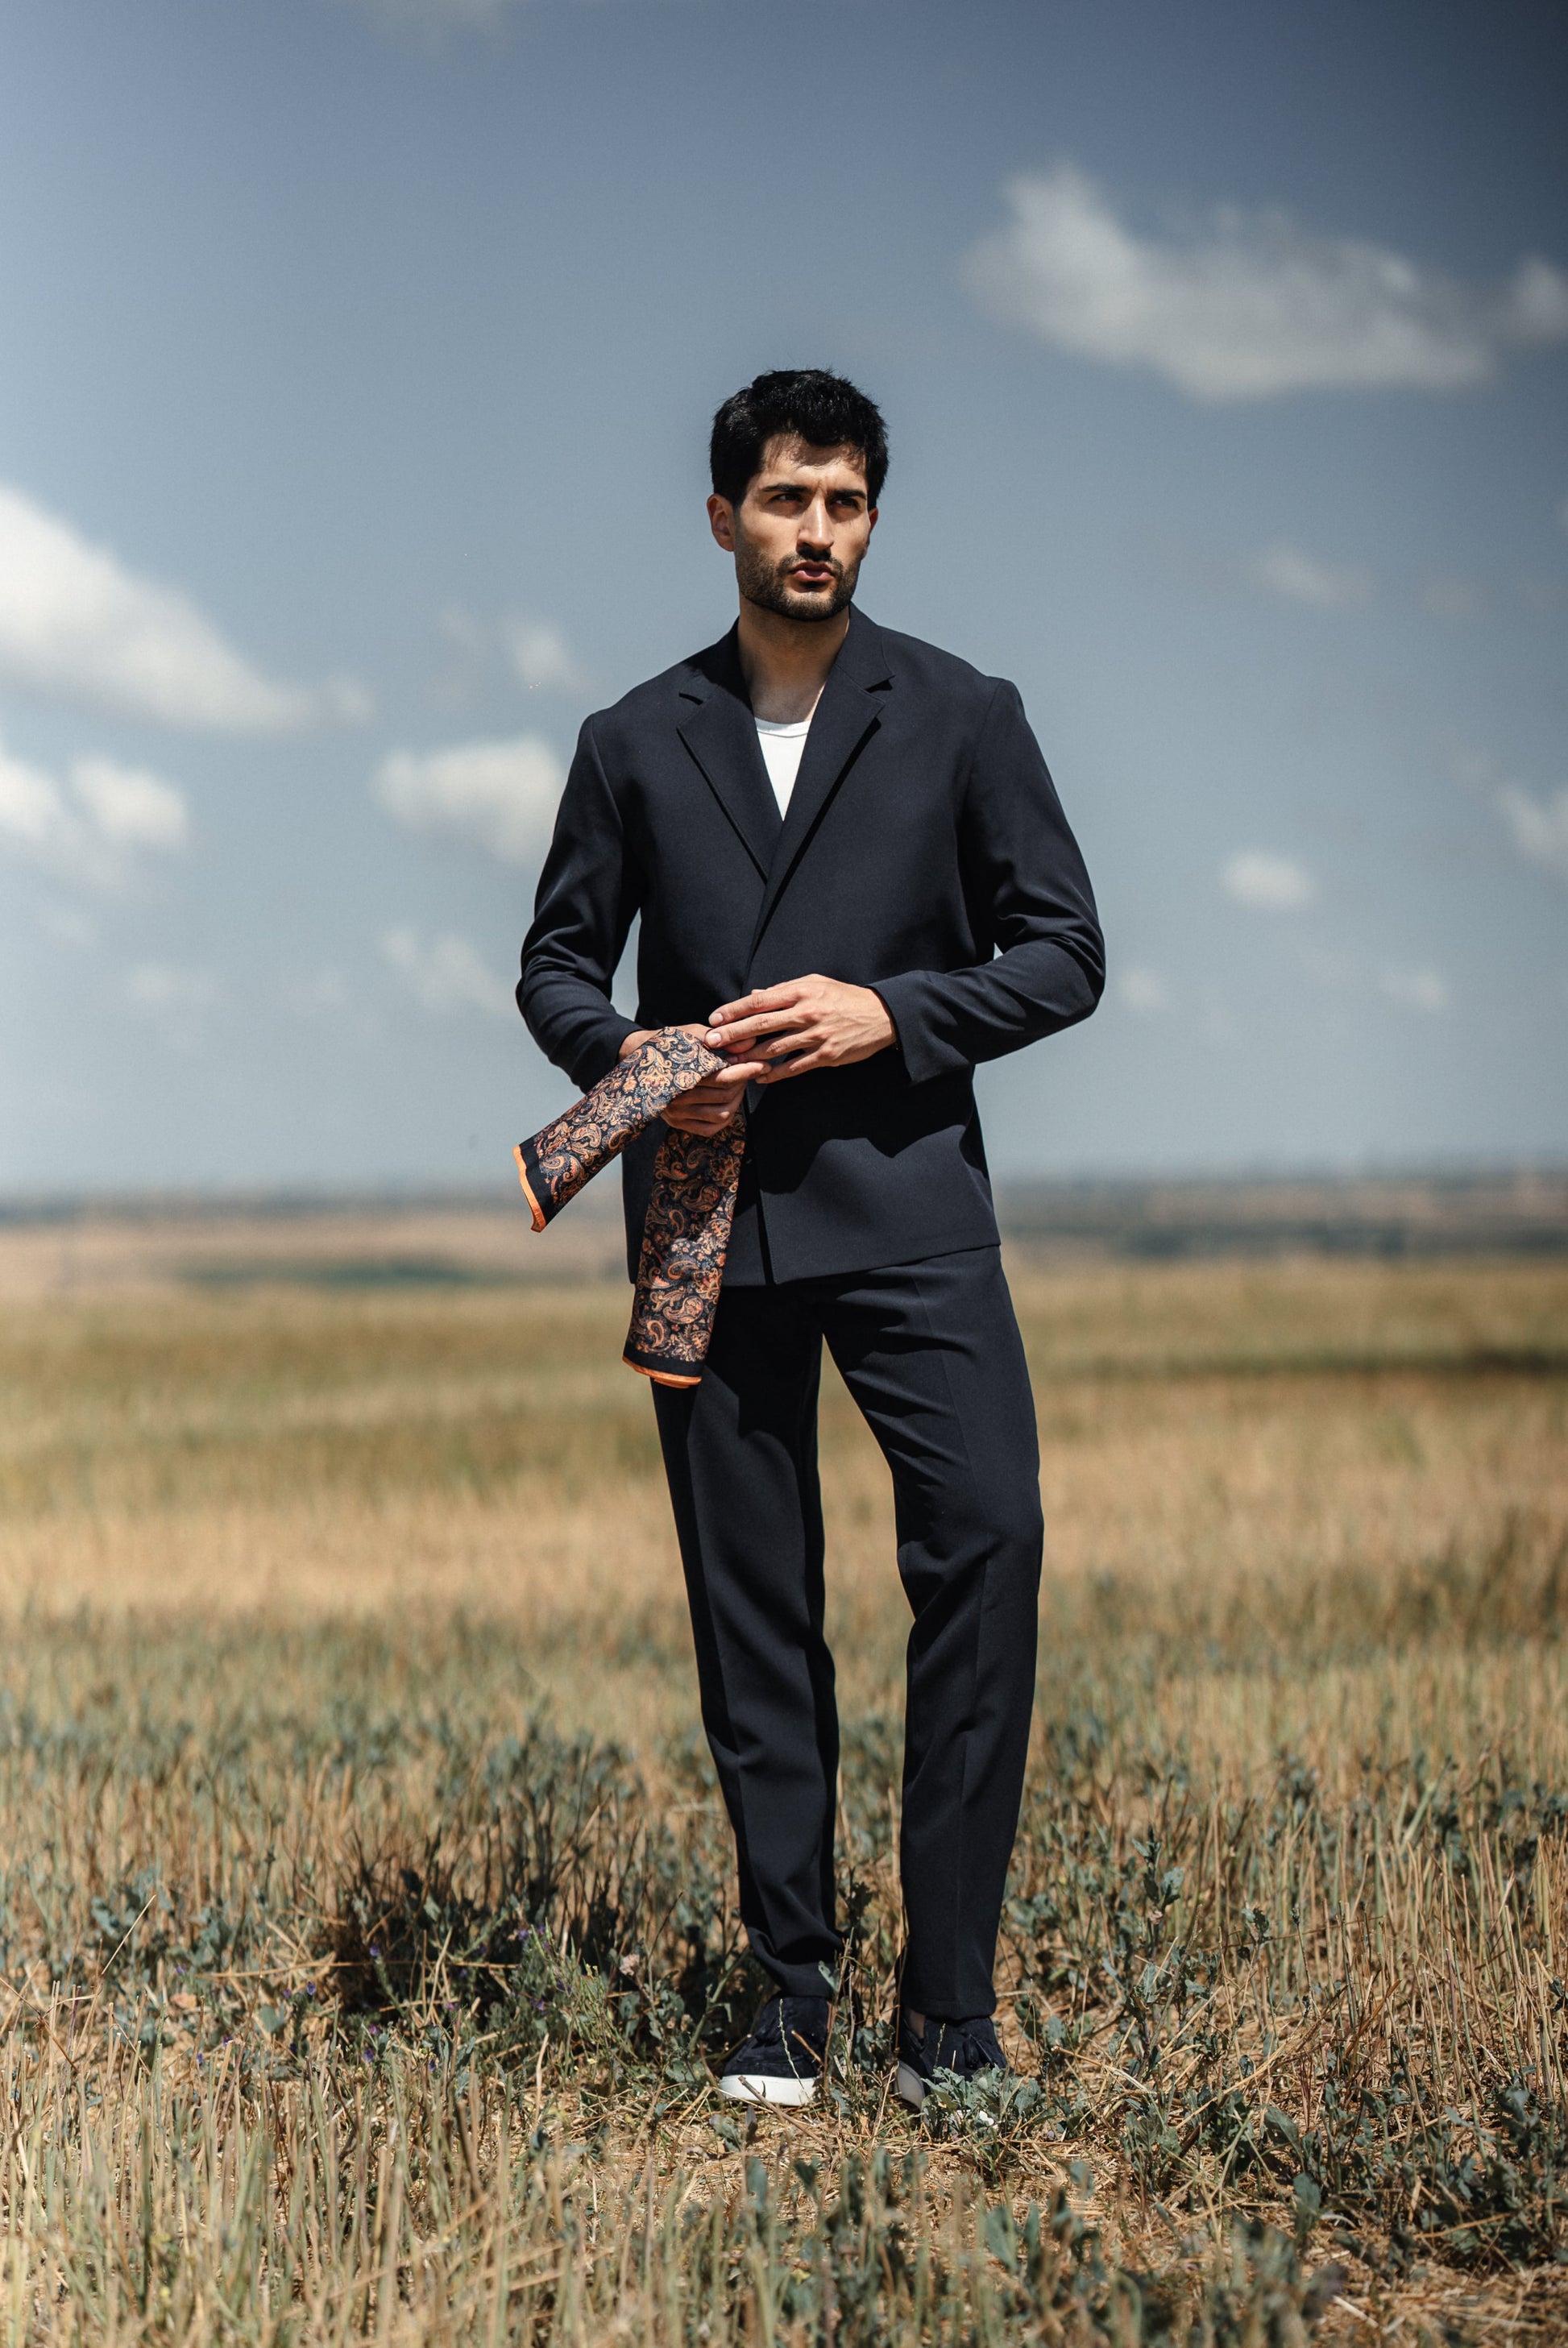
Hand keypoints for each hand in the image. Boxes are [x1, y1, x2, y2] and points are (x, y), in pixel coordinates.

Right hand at [618, 1024, 765, 1136]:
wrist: (638, 1059)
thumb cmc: (669, 1043)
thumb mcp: (692, 1034)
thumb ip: (721, 1039)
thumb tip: (750, 1043)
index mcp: (680, 1073)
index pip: (723, 1077)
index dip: (746, 1071)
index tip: (762, 1064)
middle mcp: (677, 1098)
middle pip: (725, 1096)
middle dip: (743, 1082)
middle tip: (750, 1070)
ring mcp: (676, 1114)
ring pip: (722, 1114)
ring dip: (737, 1100)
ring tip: (738, 1085)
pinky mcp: (678, 1124)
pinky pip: (711, 1129)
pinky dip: (726, 1117)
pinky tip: (728, 1102)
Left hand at [702, 976, 895, 1082]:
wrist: (881, 1015)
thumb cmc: (844, 997)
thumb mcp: (815, 984)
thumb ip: (783, 990)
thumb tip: (754, 996)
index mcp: (801, 992)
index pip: (759, 1001)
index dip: (734, 1011)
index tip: (714, 1019)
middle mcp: (806, 1013)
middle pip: (761, 1025)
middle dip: (732, 1035)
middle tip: (710, 1043)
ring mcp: (816, 1036)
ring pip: (774, 1049)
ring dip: (748, 1058)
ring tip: (729, 1064)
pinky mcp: (826, 1056)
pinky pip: (794, 1067)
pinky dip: (774, 1074)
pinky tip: (760, 1078)